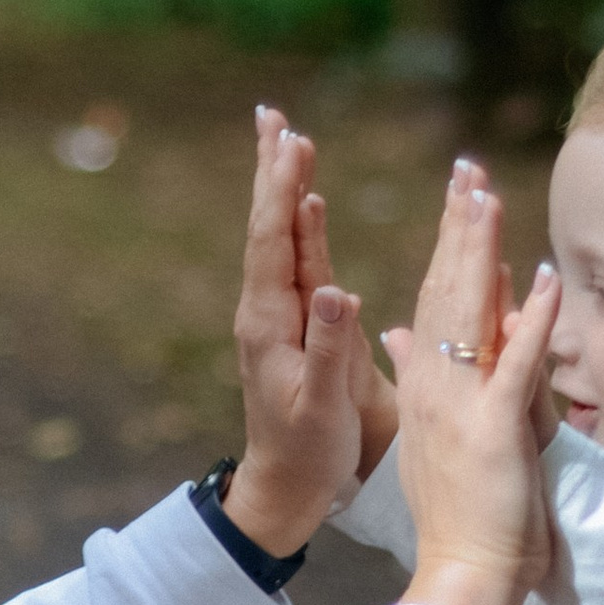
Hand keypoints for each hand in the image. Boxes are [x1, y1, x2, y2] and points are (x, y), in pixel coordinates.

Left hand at [226, 104, 370, 556]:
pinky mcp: (296, 327)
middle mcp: (267, 312)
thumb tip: (336, 289)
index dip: (281, 193)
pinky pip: (298, 265)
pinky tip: (307, 204)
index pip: (273, 245)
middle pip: (269, 227)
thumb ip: (329, 349)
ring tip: (288, 140)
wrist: (285, 489)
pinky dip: (302, 227)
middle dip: (272, 170)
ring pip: (283, 240)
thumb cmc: (307, 454)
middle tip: (271, 115)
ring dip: (285, 189)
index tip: (291, 144)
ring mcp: (280, 317)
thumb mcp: (321, 407)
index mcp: (269, 325)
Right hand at [383, 165, 561, 604]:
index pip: (432, 301)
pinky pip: (516, 364)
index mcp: (423, 389)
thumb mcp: (435, 439)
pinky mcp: (493, 429)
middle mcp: (433, 388)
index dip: (446, 246)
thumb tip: (402, 336)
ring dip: (481, 252)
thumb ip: (422, 381)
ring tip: (491, 196)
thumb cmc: (459, 520)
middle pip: (445, 291)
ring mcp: (460, 405)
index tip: (458, 196)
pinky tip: (545, 276)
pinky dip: (532, 319)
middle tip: (469, 168)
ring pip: (470, 314)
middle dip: (458, 226)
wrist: (460, 573)